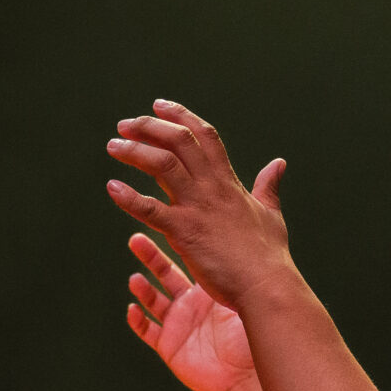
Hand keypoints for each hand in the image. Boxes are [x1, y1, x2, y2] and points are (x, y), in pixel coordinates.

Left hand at [106, 100, 293, 310]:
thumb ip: (268, 187)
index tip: (159, 106)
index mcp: (228, 181)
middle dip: (149, 127)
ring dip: (134, 151)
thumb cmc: (268, 256)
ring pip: (162, 164)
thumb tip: (278, 164)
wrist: (265, 284)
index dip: (180, 117)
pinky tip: (112, 188)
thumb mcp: (271, 213)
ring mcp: (197, 208)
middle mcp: (211, 187)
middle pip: (178, 141)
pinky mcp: (184, 232)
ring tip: (113, 146)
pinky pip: (150, 210)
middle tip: (125, 125)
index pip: (203, 136)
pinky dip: (129, 197)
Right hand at [125, 232, 255, 390]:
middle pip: (165, 274)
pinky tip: (132, 309)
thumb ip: (233, 269)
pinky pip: (148, 332)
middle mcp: (192, 304)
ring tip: (135, 279)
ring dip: (142, 289)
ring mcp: (180, 326)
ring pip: (153, 301)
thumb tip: (237, 232)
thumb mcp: (244, 296)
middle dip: (150, 257)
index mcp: (210, 288)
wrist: (247, 376)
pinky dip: (138, 321)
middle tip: (136, 240)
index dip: (175, 242)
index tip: (166, 221)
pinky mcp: (171, 347)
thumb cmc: (253, 337)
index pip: (188, 259)